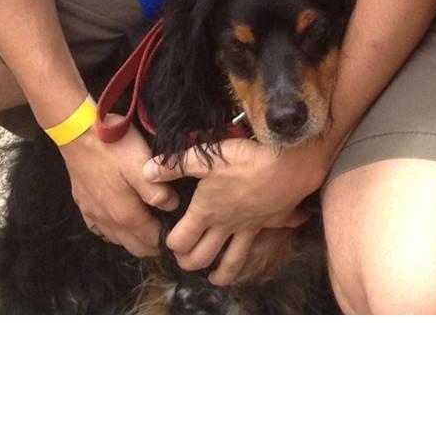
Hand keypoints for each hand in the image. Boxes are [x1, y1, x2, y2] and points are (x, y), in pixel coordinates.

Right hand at [59, 124, 178, 257]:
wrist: (77, 132)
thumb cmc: (113, 146)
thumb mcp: (141, 164)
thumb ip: (157, 190)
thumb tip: (172, 207)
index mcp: (125, 214)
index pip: (150, 241)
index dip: (166, 239)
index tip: (179, 231)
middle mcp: (107, 221)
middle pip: (134, 246)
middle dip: (152, 244)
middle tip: (168, 230)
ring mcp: (92, 214)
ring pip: (117, 240)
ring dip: (134, 238)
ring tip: (149, 224)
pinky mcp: (83, 205)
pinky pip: (101, 229)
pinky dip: (115, 231)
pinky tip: (121, 219)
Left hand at [148, 136, 328, 287]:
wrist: (288, 163)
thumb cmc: (246, 160)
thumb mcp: (207, 158)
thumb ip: (175, 165)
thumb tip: (147, 172)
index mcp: (207, 212)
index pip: (180, 240)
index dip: (171, 243)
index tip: (169, 238)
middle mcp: (226, 226)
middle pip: (202, 258)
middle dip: (189, 263)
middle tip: (186, 258)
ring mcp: (250, 227)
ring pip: (233, 262)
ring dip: (222, 274)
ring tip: (214, 277)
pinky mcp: (272, 221)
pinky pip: (275, 231)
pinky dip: (276, 233)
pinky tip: (280, 230)